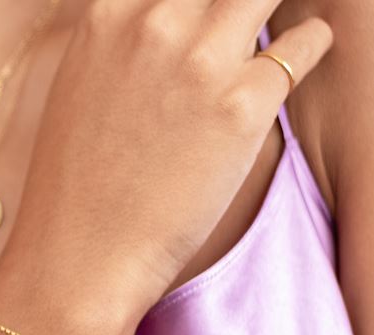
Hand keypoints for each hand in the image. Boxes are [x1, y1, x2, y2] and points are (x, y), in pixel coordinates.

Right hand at [0, 0, 332, 315]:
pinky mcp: (244, 105)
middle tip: (240, 28)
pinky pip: (306, 43)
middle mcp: (154, 22)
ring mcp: (200, 60)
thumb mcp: (79, 97)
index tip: (204, 16)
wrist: (80, 260)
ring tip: (269, 39)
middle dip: (233, 6)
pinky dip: (308, 50)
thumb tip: (163, 32)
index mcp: (106, 18)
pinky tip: (295, 65)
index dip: (193, 2)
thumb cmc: (75, 193)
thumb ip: (120, 49)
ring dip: (272, 13)